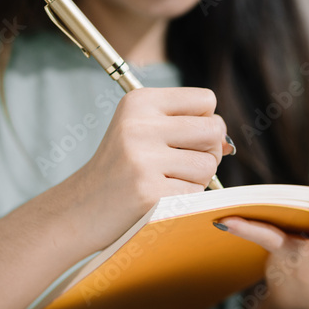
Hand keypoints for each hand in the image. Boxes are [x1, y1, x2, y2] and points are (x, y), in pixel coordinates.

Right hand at [67, 87, 233, 250]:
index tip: (183, 138)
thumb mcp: (145, 132)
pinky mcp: (149, 193)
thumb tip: (228, 145)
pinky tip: (159, 198)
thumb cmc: (122, 169)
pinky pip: (196, 192)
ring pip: (208, 164)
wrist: (81, 208)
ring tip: (166, 181)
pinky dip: (185, 199)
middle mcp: (139, 125)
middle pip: (214, 130)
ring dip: (197, 178)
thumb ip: (189, 129)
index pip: (206, 100)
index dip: (204, 121)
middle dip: (208, 151)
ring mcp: (142, 159)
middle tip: (181, 164)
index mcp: (139, 101)